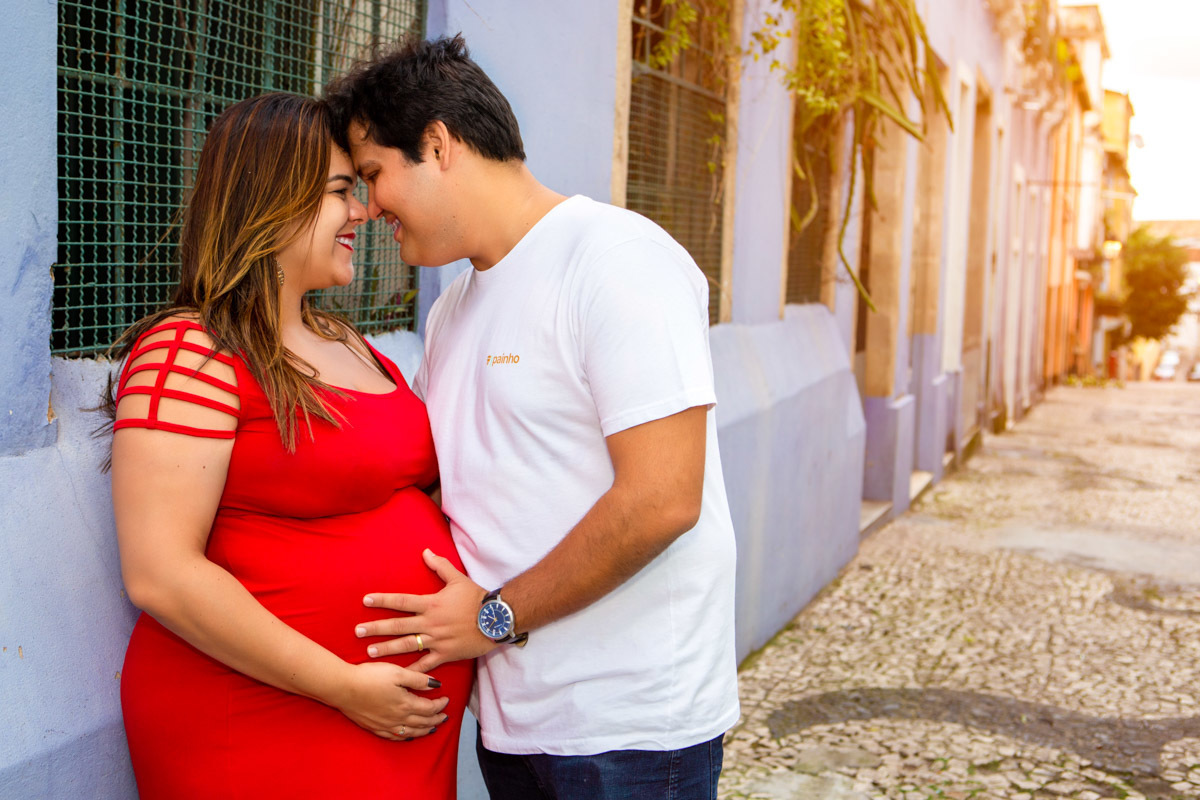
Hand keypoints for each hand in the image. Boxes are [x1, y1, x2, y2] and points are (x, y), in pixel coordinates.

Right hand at [332, 660, 448, 740]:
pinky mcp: (374, 727)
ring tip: (432, 729)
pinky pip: (394, 737)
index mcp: (406, 704)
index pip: (429, 708)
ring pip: (410, 733)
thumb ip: (418, 679)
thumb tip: (436, 685)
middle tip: (444, 717)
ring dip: (424, 731)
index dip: (440, 705)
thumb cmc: (370, 677)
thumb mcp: (398, 672)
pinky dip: (405, 737)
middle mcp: (398, 718)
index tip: (446, 699)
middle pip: (422, 723)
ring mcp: (385, 725)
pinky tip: (408, 736)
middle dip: (436, 720)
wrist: (343, 687)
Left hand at [356, 549, 496, 671]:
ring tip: (369, 652)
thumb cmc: (477, 598)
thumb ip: (440, 566)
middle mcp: (430, 622)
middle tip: (357, 631)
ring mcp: (437, 640)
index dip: (382, 600)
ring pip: (407, 645)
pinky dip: (412, 670)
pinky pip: (426, 664)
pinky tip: (398, 675)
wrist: (496, 619)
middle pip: (398, 625)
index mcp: (431, 603)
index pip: (401, 601)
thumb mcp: (458, 579)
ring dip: (387, 648)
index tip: (365, 601)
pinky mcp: (445, 654)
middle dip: (376, 627)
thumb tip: (425, 552)